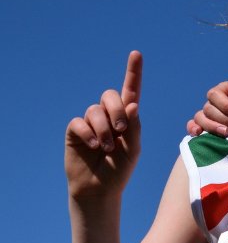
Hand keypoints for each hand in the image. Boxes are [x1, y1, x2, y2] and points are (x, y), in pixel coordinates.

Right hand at [65, 51, 142, 197]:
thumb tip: (132, 104)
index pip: (131, 90)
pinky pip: (80, 122)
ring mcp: (91, 122)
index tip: (136, 54)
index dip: (133, 72)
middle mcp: (108, 115)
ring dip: (104, 129)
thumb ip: (134, 126)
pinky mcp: (76, 130)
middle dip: (116, 110)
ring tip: (107, 147)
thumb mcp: (134, 148)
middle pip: (110, 95)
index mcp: (127, 117)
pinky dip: (89, 134)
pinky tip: (93, 146)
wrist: (100, 188)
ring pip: (95, 110)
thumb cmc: (120, 168)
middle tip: (121, 130)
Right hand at [186, 81, 227, 136]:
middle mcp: (214, 101)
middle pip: (208, 109)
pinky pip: (193, 126)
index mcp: (224, 89)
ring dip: (211, 126)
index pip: (215, 95)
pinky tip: (199, 134)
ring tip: (227, 133)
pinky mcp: (208, 126)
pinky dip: (193, 129)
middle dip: (224, 119)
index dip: (224, 105)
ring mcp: (210, 114)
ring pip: (200, 118)